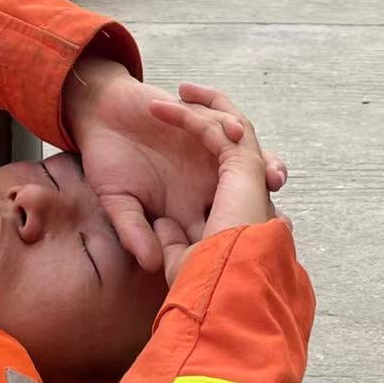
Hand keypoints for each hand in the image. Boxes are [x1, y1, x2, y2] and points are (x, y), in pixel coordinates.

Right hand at [62, 57, 286, 272]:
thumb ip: (133, 230)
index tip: (256, 259)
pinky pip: (218, 124)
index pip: (220, 230)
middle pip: (245, 198)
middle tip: (282, 221)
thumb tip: (150, 264)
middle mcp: (206, 182)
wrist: (100, 118)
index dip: (240, 244)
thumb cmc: (109, 163)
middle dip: (266, 209)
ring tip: (272, 176)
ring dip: (261, 168)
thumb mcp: (118, 201)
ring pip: (244, 162)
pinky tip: (231, 132)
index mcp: (190, 208)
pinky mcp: (200, 121)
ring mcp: (206, 152)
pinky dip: (225, 127)